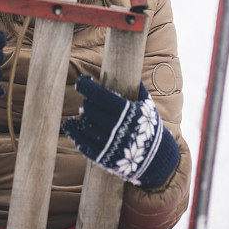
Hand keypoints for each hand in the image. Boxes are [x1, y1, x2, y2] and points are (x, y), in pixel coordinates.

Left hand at [63, 75, 179, 188]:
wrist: (158, 158)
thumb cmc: (150, 127)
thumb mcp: (147, 105)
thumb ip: (137, 88)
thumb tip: (129, 69)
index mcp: (127, 111)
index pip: (99, 95)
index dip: (86, 87)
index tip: (82, 82)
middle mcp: (117, 127)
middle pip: (90, 110)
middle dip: (87, 102)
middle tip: (89, 101)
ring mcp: (110, 144)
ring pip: (86, 126)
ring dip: (83, 117)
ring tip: (85, 114)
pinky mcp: (104, 158)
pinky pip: (84, 144)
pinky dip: (74, 133)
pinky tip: (70, 125)